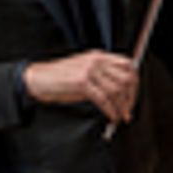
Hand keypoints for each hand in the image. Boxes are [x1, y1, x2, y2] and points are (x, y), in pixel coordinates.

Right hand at [23, 50, 138, 123]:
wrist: (38, 79)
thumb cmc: (59, 78)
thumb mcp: (84, 70)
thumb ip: (101, 75)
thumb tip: (120, 91)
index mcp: (98, 56)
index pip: (127, 64)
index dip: (134, 82)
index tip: (133, 96)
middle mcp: (96, 60)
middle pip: (125, 77)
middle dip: (131, 96)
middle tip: (128, 109)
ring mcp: (89, 70)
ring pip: (116, 90)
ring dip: (122, 106)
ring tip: (121, 116)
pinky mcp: (81, 82)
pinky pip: (104, 99)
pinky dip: (110, 110)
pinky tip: (111, 116)